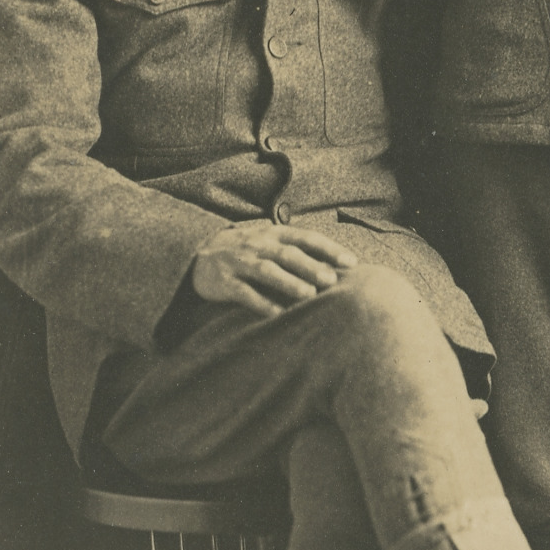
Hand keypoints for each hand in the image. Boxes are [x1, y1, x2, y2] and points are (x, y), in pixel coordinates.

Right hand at [191, 220, 357, 313]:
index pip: (306, 238)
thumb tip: (337, 267)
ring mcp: (239, 263)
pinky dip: (261, 303)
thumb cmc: (248, 251)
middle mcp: (258, 245)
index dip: (329, 248)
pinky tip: (278, 314)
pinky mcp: (224, 282)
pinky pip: (244, 293)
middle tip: (331, 280)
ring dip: (288, 282)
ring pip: (266, 271)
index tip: (351, 262)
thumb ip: (298, 251)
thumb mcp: (270, 242)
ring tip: (308, 295)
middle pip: (288, 254)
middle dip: (311, 266)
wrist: (198, 255)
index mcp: (274, 234)